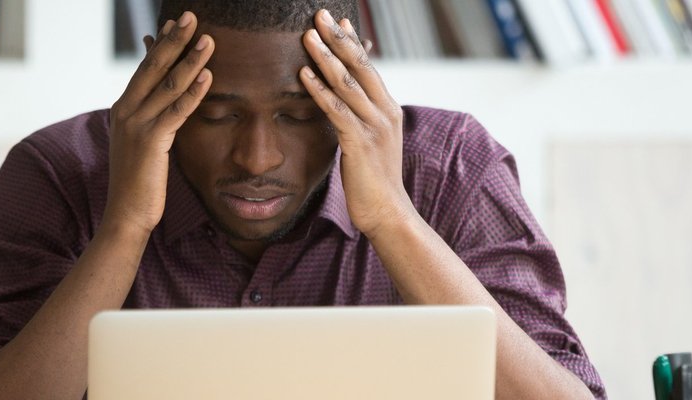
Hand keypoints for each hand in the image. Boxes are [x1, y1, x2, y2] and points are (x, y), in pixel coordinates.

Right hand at [103, 12, 213, 234]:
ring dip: (190, 59)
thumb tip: (165, 102)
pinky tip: (208, 77)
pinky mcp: (151, 142)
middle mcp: (126, 111)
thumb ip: (152, 119)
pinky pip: (176, 111)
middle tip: (191, 16)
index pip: (145, 68)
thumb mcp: (141, 143)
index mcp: (123, 109)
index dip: (161, 44)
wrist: (125, 214)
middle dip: (174, 40)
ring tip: (208, 39)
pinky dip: (193, 92)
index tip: (175, 24)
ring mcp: (136, 125)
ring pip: (168, 85)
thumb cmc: (138, 182)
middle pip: (154, 67)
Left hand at [299, 10, 413, 237]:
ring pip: (347, 84)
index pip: (369, 67)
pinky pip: (336, 111)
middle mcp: (385, 113)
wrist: (388, 214)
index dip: (352, 42)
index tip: (339, 20)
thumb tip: (348, 101)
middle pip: (360, 67)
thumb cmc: (375, 181)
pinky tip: (303, 75)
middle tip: (320, 15)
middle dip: (338, 39)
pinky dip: (319, 90)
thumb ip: (363, 119)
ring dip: (325, 57)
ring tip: (307, 36)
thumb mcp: (372, 143)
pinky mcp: (359, 144)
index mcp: (388, 110)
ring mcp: (374, 127)